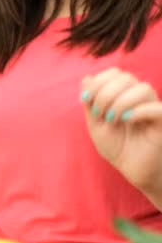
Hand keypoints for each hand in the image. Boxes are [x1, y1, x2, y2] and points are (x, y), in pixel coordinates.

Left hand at [81, 67, 161, 190]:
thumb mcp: (95, 124)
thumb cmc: (116, 146)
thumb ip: (90, 102)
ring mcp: (153, 108)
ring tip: (112, 120)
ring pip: (143, 88)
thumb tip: (86, 78)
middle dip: (105, 94)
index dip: (98, 82)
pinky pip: (157, 108)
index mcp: (124, 94)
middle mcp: (141, 98)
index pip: (115, 73)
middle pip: (126, 78)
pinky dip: (139, 111)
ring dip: (120, 102)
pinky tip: (126, 120)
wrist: (132, 169)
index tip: (86, 100)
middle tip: (99, 114)